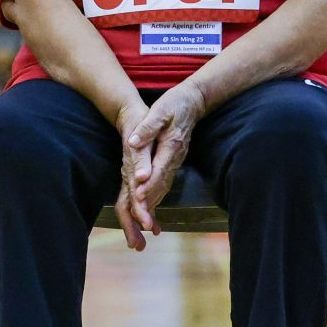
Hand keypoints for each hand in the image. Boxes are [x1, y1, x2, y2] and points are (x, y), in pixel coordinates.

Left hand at [113, 84, 203, 249]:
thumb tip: (134, 141)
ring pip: (163, 188)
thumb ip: (148, 127)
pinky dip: (156, 199)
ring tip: (141, 225)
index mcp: (171, 146)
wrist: (193, 101)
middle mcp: (175, 157)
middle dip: (150, 204)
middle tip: (139, 223)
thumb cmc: (175, 104)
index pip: (159, 169)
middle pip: (161, 185)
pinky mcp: (173, 162)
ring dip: (153, 206)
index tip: (139, 197)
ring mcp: (176, 161)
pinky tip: (149, 212)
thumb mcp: (161, 110)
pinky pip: (164, 184)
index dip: (149, 185)